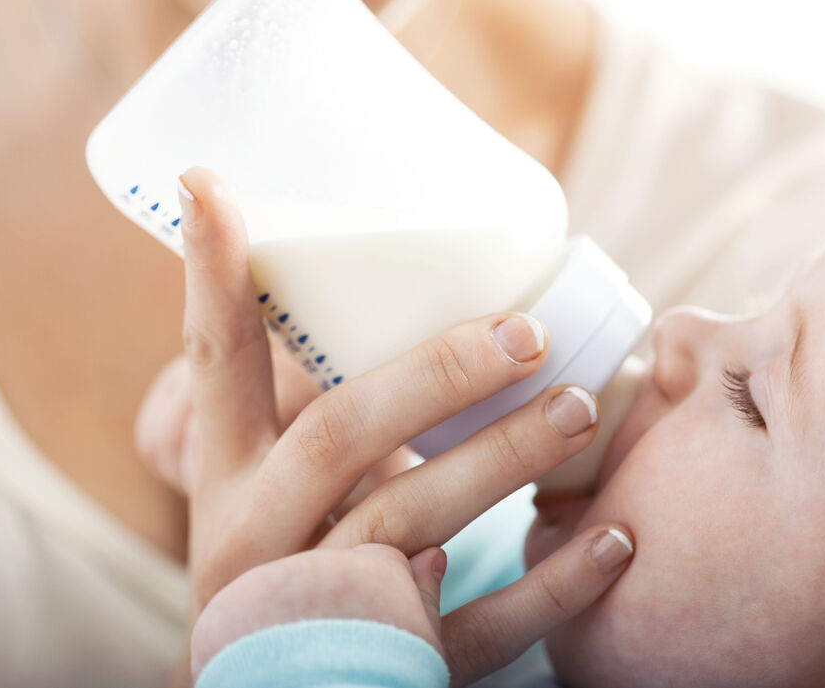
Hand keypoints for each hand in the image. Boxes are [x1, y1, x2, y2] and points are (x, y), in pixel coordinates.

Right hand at [174, 167, 632, 682]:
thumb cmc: (301, 557)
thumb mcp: (281, 489)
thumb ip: (336, 417)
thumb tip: (438, 307)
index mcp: (227, 477)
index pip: (216, 365)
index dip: (212, 276)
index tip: (213, 184)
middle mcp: (255, 537)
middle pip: (339, 438)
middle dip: (436, 375)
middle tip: (527, 333)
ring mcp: (314, 606)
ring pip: (408, 524)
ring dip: (503, 459)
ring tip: (579, 407)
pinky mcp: (384, 666)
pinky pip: (475, 629)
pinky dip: (551, 586)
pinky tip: (612, 538)